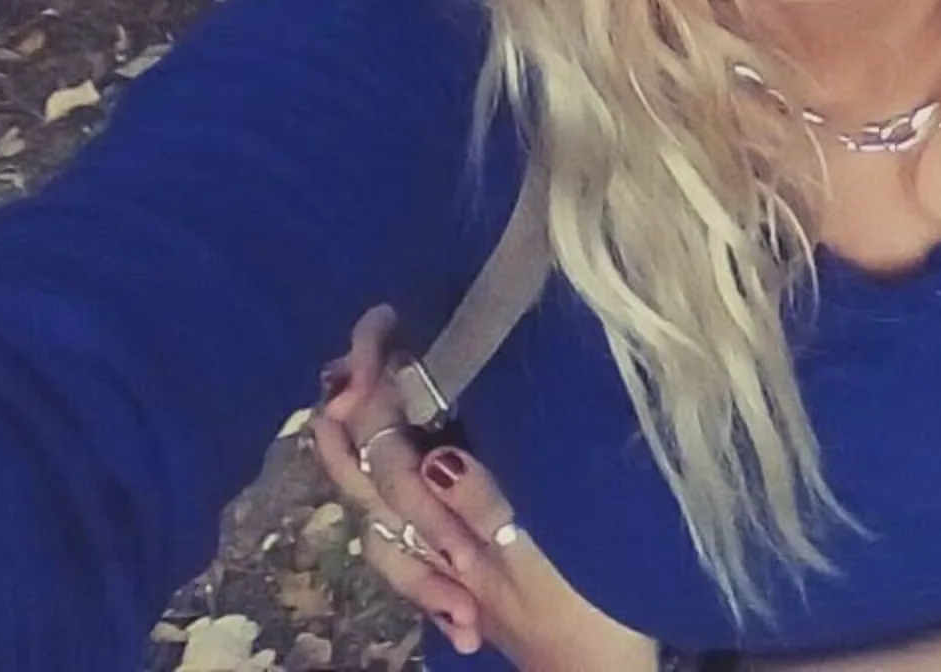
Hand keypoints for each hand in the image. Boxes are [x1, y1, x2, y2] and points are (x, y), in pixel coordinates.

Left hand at [310, 306, 658, 671]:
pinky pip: (409, 519)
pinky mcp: (465, 567)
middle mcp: (428, 545)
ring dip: (368, 440)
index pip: (387, 450)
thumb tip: (435, 454)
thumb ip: (483, 510)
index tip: (382, 324)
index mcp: (440, 533)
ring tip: (362, 388)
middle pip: (370, 471)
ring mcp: (443, 559)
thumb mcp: (535, 561)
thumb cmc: (581, 616)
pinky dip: (399, 485)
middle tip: (365, 338)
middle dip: (358, 403)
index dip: (376, 385)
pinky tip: (414, 460)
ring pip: (381, 498)